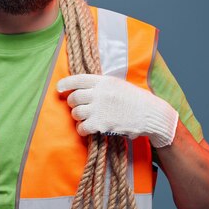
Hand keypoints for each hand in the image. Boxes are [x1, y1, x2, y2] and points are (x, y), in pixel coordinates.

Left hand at [57, 74, 177, 147]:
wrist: (150, 114)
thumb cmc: (135, 100)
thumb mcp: (118, 85)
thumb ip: (101, 86)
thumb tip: (81, 89)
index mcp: (104, 81)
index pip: (77, 79)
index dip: (65, 84)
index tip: (58, 88)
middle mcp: (99, 93)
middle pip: (74, 98)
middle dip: (73, 103)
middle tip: (78, 107)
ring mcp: (99, 108)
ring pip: (76, 113)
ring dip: (78, 117)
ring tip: (85, 119)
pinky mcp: (101, 124)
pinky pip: (82, 127)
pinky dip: (82, 129)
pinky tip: (86, 129)